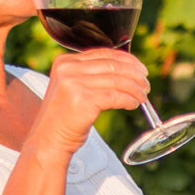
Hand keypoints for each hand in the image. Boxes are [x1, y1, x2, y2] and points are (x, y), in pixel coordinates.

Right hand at [27, 49, 149, 158]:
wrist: (48, 140)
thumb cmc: (64, 118)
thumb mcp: (72, 88)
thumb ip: (91, 74)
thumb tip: (126, 69)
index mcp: (65, 62)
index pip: (104, 54)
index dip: (127, 60)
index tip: (141, 69)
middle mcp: (68, 69)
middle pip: (113, 65)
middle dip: (135, 74)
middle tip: (146, 84)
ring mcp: (74, 83)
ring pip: (117, 80)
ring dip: (135, 89)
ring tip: (143, 97)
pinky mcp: (83, 99)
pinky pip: (116, 96)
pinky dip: (129, 99)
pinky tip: (133, 104)